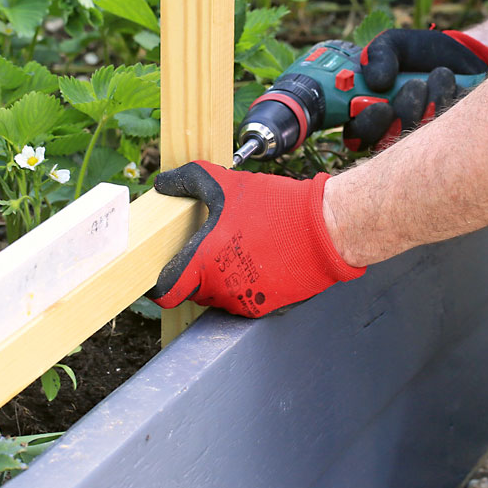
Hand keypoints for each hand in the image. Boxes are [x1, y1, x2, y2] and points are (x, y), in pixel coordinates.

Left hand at [150, 162, 364, 317]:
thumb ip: (190, 180)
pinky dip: (245, 284)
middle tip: (209, 247)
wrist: (326, 229)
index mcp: (204, 264)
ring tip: (239, 249)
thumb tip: (164, 181)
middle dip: (196, 273)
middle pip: (193, 291)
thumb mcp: (227, 184)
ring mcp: (244, 302)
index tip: (162, 273)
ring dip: (221, 279)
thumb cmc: (276, 208)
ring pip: (218, 296)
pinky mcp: (265, 307)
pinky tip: (259, 260)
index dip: (160, 283)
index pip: (166, 292)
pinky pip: (243, 299)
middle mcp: (221, 290)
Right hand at [344, 28, 487, 150]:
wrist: (459, 56)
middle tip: (417, 85)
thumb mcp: (394, 44)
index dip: (368, 127)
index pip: (357, 136)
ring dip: (432, 104)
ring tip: (441, 75)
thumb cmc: (416, 53)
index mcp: (366, 114)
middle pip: (389, 146)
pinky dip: (454, 105)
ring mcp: (421, 140)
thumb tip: (376, 81)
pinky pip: (452, 135)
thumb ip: (379, 55)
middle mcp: (391, 133)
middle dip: (406, 114)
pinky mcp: (450, 139)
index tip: (383, 108)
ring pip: (421, 142)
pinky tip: (456, 86)